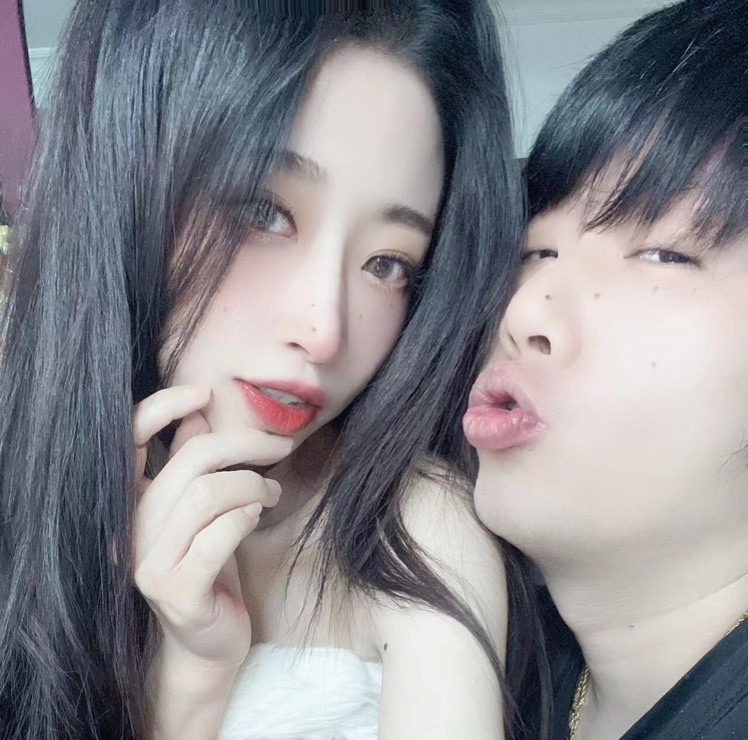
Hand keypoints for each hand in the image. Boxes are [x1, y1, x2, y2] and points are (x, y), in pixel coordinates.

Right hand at [132, 385, 292, 670]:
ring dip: (254, 485)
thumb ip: (193, 462)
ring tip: (271, 493)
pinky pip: (219, 535)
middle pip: (191, 460)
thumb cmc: (210, 565)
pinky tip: (255, 518)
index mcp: (132, 501)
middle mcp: (131, 528)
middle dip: (246, 444)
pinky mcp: (176, 591)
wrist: (210, 641)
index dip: (160, 407)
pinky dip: (246, 518)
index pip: (128, 440)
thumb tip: (199, 408)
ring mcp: (149, 562)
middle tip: (280, 449)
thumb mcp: (203, 509)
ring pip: (208, 494)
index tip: (203, 392)